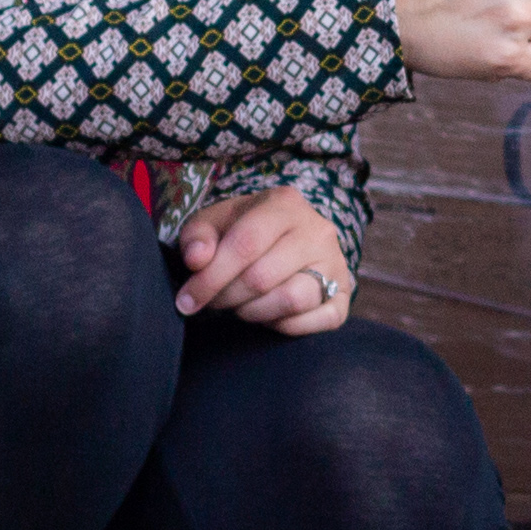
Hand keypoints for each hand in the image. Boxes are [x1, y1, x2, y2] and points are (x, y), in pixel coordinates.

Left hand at [177, 185, 359, 330]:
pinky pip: (317, 320)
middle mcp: (317, 230)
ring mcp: (336, 263)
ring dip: (254, 313)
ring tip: (240, 305)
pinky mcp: (344, 295)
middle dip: (227, 298)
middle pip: (263, 277)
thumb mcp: (214, 223)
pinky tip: (268, 315)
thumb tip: (197, 260)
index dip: (210, 278)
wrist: (287, 238)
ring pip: (292, 300)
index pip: (245, 245)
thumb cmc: (243, 230)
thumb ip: (197, 237)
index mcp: (284, 203)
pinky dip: (284, 325)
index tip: (186, 301)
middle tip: (213, 302)